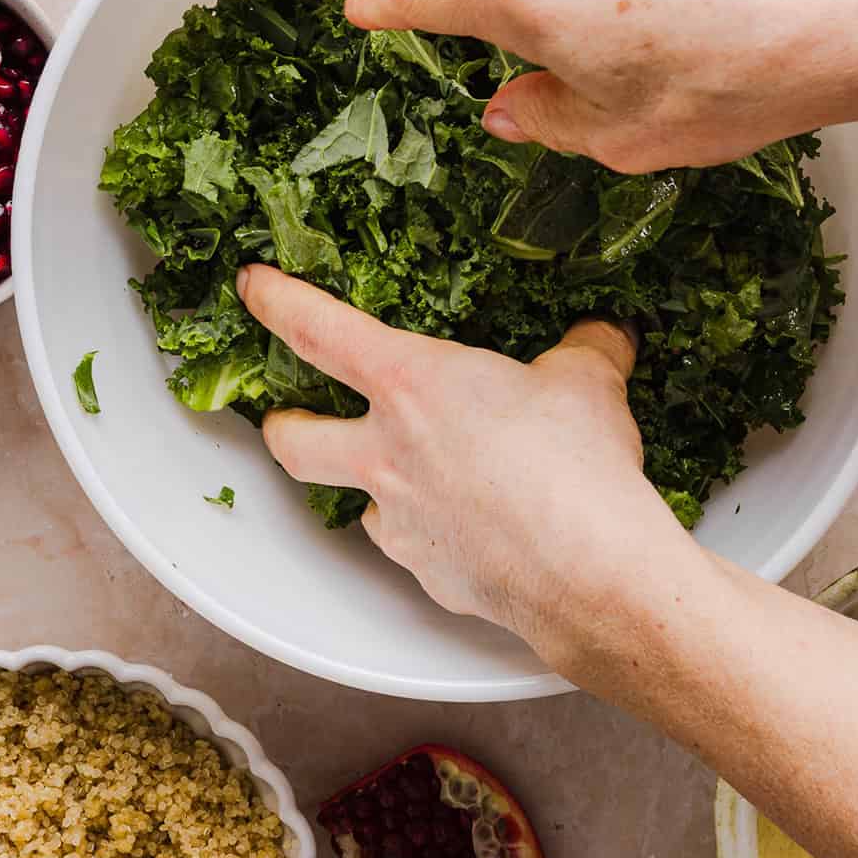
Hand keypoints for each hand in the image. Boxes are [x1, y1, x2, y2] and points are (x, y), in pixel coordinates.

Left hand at [237, 263, 680, 649]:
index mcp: (411, 383)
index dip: (277, 301)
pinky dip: (431, 532)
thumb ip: (585, 349)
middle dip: (283, 425)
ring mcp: (401, 519)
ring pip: (358, 501)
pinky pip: (412, 544)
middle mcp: (387, 452)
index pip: (318, 329)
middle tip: (290, 415)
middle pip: (293, 440)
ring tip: (414, 476)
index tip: (252, 285)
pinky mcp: (426, 573)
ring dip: (373, 487)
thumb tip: (604, 336)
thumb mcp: (588, 380)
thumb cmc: (577, 465)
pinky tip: (471, 526)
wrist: (591, 573)